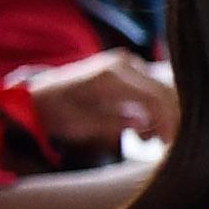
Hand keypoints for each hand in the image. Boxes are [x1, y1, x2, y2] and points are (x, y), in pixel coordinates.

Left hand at [17, 52, 177, 153]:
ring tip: (145, 139)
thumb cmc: (56, 114)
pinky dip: (154, 108)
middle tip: (160, 145)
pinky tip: (140, 128)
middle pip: (165, 90)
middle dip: (169, 120)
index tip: (169, 144)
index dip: (168, 122)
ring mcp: (127, 63)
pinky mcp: (128, 68)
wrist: (39, 96)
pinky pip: (153, 87)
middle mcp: (123, 64)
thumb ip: (114, 124)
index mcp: (111, 78)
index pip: (155, 97)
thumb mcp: (81, 126)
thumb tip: (145, 125)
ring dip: (161, 115)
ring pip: (163, 89)